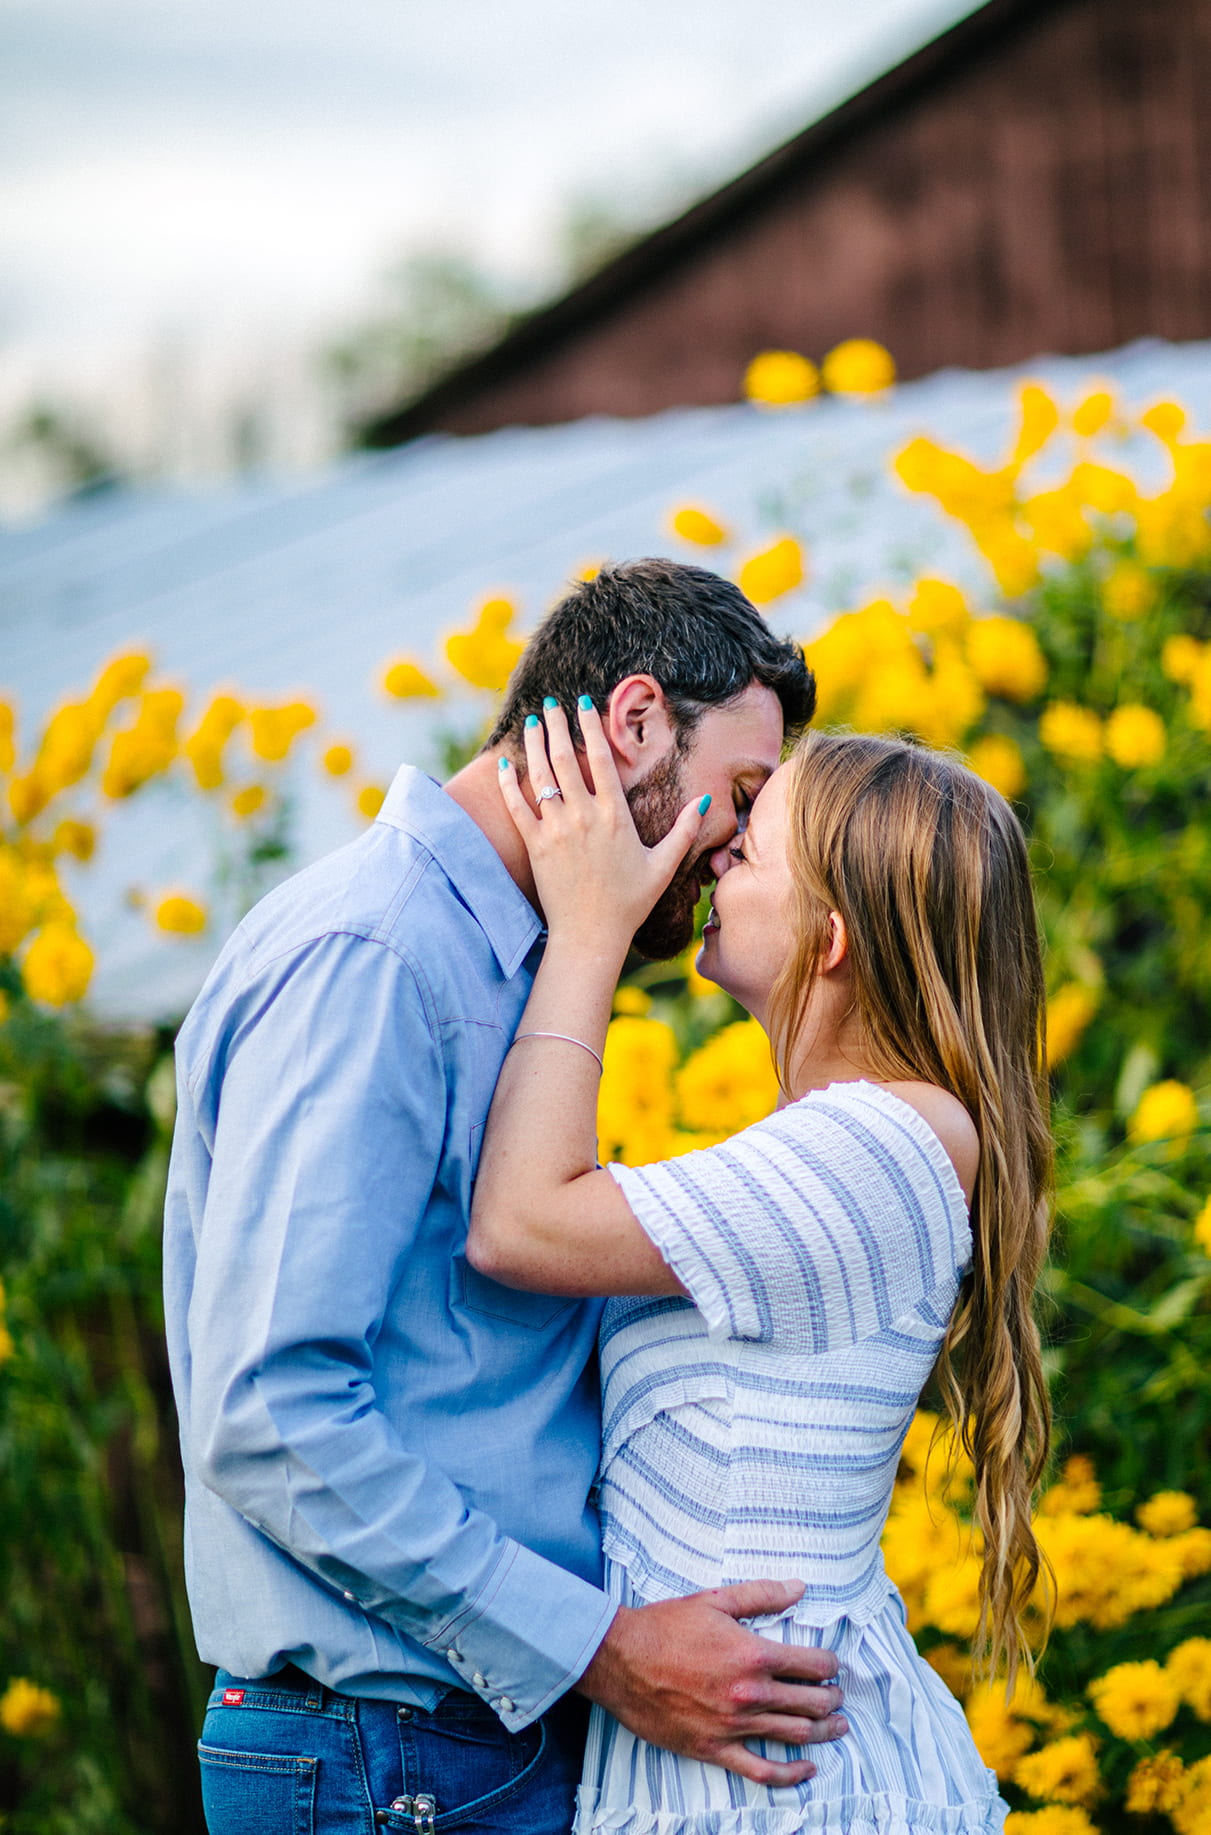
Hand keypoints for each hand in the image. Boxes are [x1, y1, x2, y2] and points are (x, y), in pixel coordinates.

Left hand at [498, 698, 706, 953]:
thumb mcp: (663, 866)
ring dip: (534, 745)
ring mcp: (556, 830)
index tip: (583, 704)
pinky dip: (508, 784)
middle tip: (549, 704)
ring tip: (530, 722)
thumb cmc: (629, 902)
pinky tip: (504, 764)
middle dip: (556, 725)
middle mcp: (584, 816)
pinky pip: (517, 808)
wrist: (591, 934)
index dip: (590, 727)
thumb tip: (705, 800)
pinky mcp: (535, 846)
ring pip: (541, 777)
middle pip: (566, 758)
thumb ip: (684, 830)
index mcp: (615, 816)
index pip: (600, 759)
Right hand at [576, 1579, 846, 1786]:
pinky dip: (791, 1774)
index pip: (813, 1664)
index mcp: (753, 1654)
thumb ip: (762, 1595)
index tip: (832, 1665)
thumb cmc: (666, 1626)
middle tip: (837, 1696)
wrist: (620, 1659)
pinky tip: (807, 1769)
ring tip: (837, 1727)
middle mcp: (750, 1693)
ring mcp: (734, 1726)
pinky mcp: (714, 1749)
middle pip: (811, 1702)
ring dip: (823, 1732)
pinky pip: (762, 1770)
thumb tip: (800, 1588)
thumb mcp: (716, 1601)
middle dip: (832, 1699)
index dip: (830, 1665)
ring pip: (795, 1735)